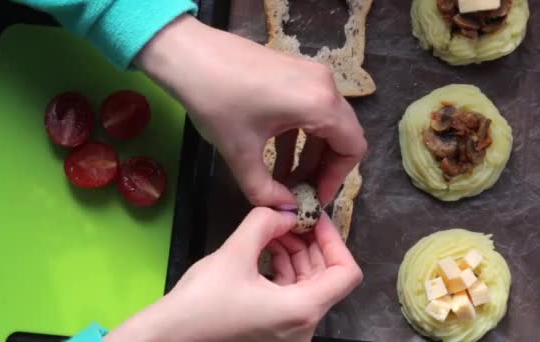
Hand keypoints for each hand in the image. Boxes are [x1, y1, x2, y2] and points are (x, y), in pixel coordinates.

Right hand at [105, 208, 362, 341]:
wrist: (170, 337)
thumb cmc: (201, 301)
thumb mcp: (233, 253)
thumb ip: (264, 223)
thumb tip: (284, 210)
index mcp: (302, 310)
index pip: (346, 272)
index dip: (334, 239)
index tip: (314, 218)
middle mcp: (304, 325)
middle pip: (328, 276)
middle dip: (311, 242)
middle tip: (292, 217)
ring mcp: (290, 331)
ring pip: (309, 283)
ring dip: (296, 252)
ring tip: (274, 229)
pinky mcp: (275, 329)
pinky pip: (292, 294)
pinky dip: (284, 269)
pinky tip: (267, 247)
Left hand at [135, 15, 366, 206]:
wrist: (187, 54)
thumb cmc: (216, 102)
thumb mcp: (241, 154)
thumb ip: (265, 191)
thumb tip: (285, 210)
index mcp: (320, 104)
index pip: (352, 148)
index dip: (337, 179)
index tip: (314, 198)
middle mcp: (325, 86)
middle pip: (342, 135)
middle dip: (324, 168)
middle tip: (302, 191)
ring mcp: (311, 74)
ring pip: (326, 123)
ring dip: (309, 154)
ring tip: (286, 180)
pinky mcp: (295, 71)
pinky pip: (310, 109)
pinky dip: (299, 135)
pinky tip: (275, 157)